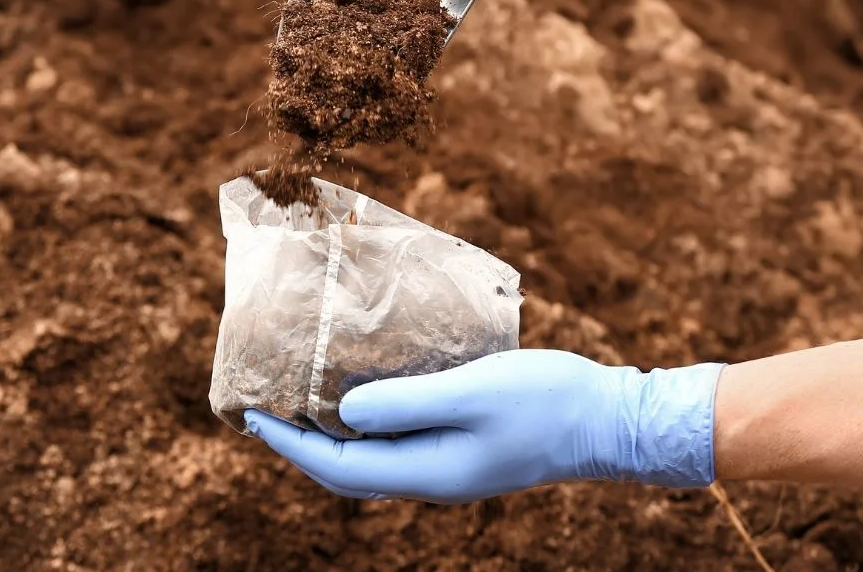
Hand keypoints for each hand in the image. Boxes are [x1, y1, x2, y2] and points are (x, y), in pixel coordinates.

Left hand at [245, 350, 723, 503]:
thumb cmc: (545, 400)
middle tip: (263, 407)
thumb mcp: (469, 392)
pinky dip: (370, 418)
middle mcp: (431, 475)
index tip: (249, 415)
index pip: (337, 468)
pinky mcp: (466, 444)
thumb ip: (403, 403)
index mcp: (427, 471)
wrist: (613, 419)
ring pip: (373, 454)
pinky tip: (365, 388)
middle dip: (300, 442)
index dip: (288, 444)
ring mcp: (450, 463)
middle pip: (347, 468)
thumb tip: (341, 413)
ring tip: (301, 395)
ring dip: (332, 431)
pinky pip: (400, 437)